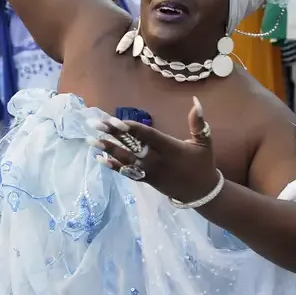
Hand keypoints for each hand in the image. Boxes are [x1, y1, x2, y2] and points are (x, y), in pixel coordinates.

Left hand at [89, 97, 220, 203]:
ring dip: (108, 150)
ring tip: (90, 140)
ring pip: (126, 160)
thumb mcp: (205, 142)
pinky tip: (99, 159)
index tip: (115, 121)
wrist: (201, 193)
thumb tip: (196, 101)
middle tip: (95, 124)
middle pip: (132, 147)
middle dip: (112, 136)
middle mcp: (157, 160)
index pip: (148, 136)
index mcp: (171, 149)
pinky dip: (113, 166)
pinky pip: (127, 173)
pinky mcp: (146, 180)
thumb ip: (198, 122)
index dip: (131, 129)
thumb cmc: (203, 164)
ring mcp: (150, 172)